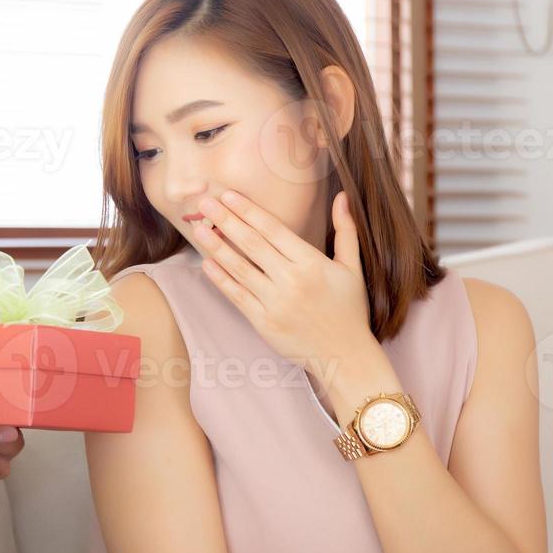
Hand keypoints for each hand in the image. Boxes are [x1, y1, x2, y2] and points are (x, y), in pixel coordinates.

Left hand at [191, 189, 378, 374]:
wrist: (345, 357)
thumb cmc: (349, 310)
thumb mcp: (352, 268)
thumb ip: (346, 230)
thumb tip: (342, 196)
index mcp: (312, 263)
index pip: (273, 230)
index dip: (248, 211)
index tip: (229, 195)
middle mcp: (291, 280)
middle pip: (252, 244)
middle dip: (226, 220)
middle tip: (205, 202)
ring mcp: (275, 303)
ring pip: (239, 268)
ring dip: (216, 247)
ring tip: (199, 229)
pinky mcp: (264, 323)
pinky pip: (237, 296)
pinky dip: (220, 279)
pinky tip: (206, 262)